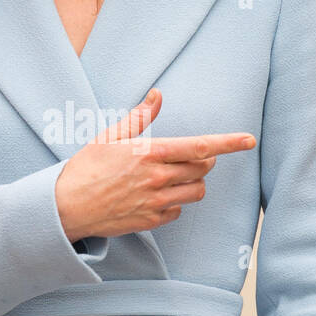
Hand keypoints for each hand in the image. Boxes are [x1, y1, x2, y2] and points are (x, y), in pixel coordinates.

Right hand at [55, 87, 256, 242]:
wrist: (65, 207)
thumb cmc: (86, 167)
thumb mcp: (110, 136)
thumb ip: (140, 116)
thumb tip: (158, 94)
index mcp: (150, 153)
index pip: (200, 147)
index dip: (228, 143)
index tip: (249, 140)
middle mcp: (157, 178)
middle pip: (203, 169)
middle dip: (204, 161)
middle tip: (191, 157)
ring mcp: (156, 202)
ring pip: (196, 192)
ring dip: (192, 183)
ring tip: (173, 177)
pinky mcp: (151, 221)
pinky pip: (178, 212)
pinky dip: (174, 204)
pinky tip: (156, 197)